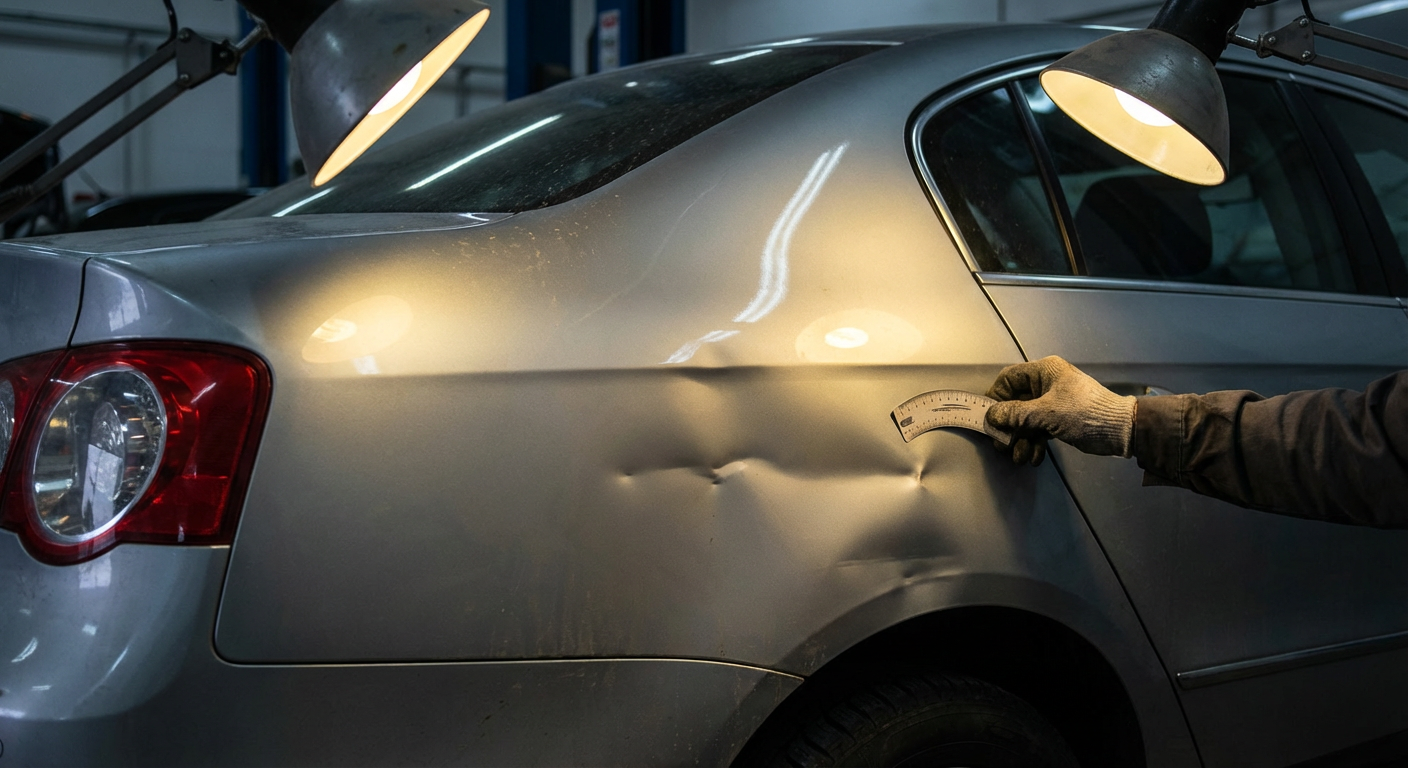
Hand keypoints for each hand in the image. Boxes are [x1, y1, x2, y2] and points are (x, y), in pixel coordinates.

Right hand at [984, 356, 1135, 465]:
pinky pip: (1038, 430)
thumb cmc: (1084, 413)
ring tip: (1020, 457)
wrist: (1120, 430)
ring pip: (1026, 420)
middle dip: (1009, 427)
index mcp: (1044, 372)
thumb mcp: (1046, 413)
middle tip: (1002, 445)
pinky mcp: (1059, 420)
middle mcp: (1046, 384)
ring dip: (1021, 440)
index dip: (996, 397)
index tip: (989, 418)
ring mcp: (1052, 403)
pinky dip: (1034, 443)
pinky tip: (1034, 457)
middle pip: (1015, 404)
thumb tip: (990, 416)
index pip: (1009, 379)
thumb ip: (1015, 415)